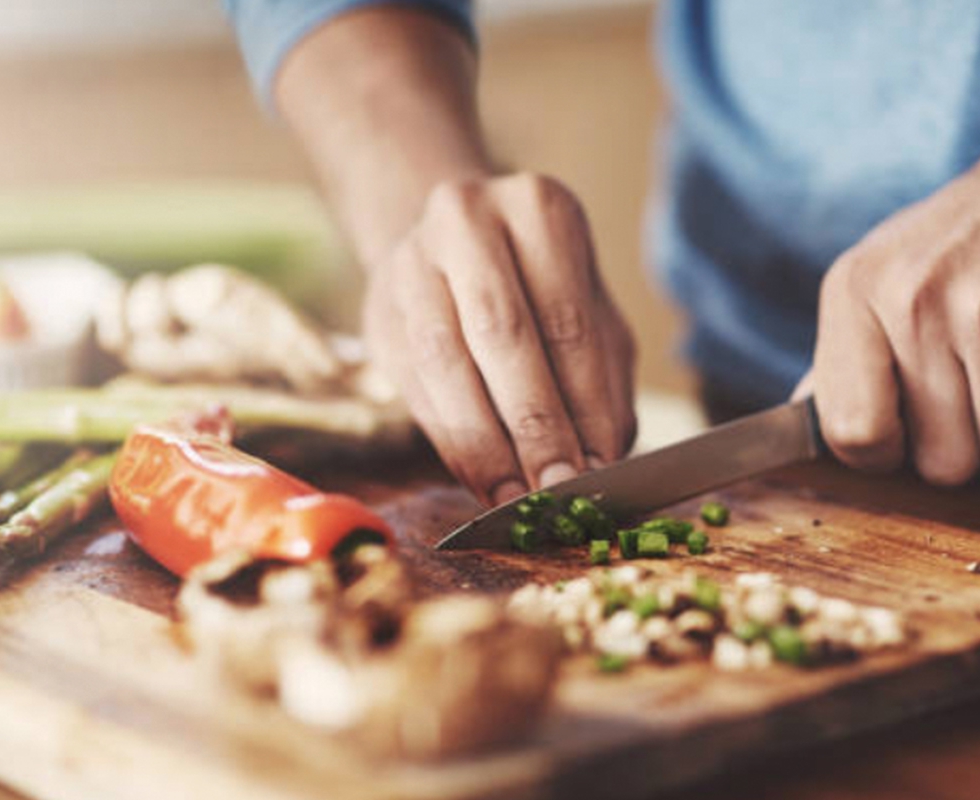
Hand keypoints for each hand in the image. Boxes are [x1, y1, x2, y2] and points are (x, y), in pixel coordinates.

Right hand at [363, 173, 636, 503]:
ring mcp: (412, 262)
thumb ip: (601, 384)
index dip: (583, 403)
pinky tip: (481, 480)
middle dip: (534, 424)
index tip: (598, 468)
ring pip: (445, 361)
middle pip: (502, 333)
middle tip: (558, 488)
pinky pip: (414, 385)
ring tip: (516, 497)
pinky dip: (451, 441)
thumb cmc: (541, 290)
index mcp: (539, 209)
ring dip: (484, 442)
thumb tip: (600, 462)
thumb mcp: (590, 318)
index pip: (568, 320)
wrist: (452, 248)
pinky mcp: (378, 311)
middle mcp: (467, 220)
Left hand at [811, 117, 979, 483]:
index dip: (884, 455)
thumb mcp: (879, 276)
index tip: (906, 435)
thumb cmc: (964, 238)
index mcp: (853, 290)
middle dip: (966, 444)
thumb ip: (841, 358)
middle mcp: (911, 299)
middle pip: (941, 462)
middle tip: (978, 385)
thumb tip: (800, 429)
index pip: (850, 433)